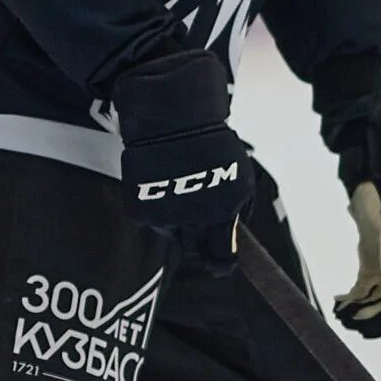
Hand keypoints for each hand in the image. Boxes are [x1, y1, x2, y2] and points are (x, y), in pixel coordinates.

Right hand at [111, 50, 253, 274]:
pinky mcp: (142, 210)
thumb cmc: (209, 141)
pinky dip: (155, 206)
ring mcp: (166, 217)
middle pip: (195, 244)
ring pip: (172, 231)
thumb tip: (231, 239)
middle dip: (198, 231)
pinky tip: (160, 181)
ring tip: (178, 183)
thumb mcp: (238, 175)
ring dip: (176, 216)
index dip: (221, 261)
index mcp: (223, 213)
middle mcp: (194, 221)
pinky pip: (151, 218)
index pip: (220, 257)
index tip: (222, 262)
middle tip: (196, 201)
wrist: (170, 118)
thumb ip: (236, 211)